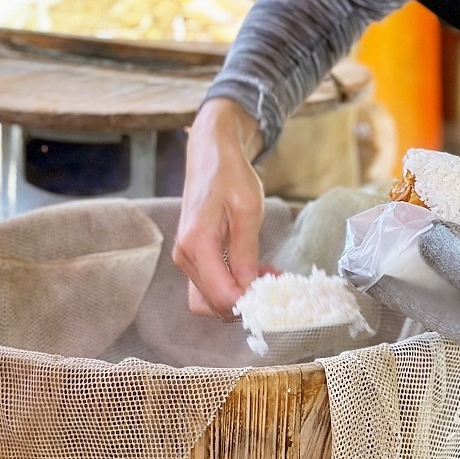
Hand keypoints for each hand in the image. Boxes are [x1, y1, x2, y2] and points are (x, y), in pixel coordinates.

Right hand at [174, 98, 265, 317]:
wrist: (210, 153)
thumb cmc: (230, 174)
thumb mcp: (248, 210)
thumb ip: (245, 251)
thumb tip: (248, 286)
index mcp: (197, 244)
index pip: (221, 295)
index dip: (249, 301)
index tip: (274, 289)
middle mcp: (185, 255)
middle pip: (212, 304)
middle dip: (244, 302)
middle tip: (274, 283)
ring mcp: (184, 256)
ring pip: (208, 299)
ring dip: (237, 296)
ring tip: (265, 275)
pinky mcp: (190, 254)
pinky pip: (207, 284)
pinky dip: (229, 286)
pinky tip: (252, 270)